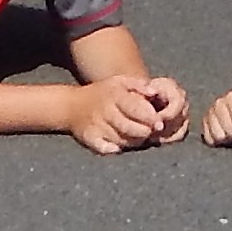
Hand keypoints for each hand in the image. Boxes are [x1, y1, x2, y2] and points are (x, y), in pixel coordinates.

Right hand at [67, 73, 188, 153]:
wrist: (71, 105)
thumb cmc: (102, 93)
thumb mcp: (119, 81)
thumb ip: (138, 85)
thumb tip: (155, 92)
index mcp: (115, 95)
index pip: (135, 107)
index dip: (150, 117)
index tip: (160, 123)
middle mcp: (105, 110)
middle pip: (128, 126)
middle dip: (144, 132)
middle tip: (153, 133)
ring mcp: (96, 125)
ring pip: (120, 139)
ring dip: (133, 141)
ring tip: (141, 138)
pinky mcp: (88, 138)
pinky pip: (103, 148)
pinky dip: (113, 149)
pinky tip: (120, 147)